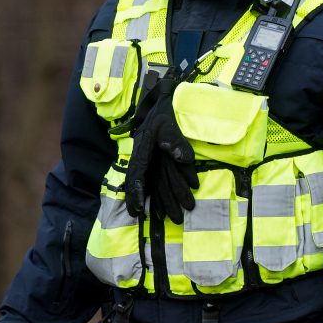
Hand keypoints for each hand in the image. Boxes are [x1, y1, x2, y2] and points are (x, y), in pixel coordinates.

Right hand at [124, 78, 197, 220]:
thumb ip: (175, 140)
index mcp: (142, 149)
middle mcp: (143, 159)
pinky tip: (163, 207)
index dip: (137, 191)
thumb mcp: (168, 123)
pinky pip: (158, 180)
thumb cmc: (163, 113)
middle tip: (162, 218)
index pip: (138, 174)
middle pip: (145, 184)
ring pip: (154, 184)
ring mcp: (149, 161)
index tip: (140, 207)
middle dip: (154, 202)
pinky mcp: (156, 162)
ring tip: (171, 217)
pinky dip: (160, 194)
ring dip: (162, 201)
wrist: (160, 104)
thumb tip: (185, 158)